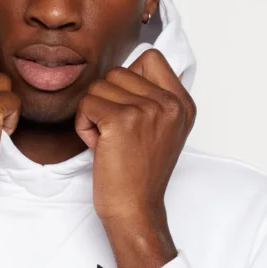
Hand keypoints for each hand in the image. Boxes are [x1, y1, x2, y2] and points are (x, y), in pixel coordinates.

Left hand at [74, 48, 195, 226]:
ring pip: (100, 85)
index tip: (127, 108)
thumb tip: (132, 66)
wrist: (135, 210)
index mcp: (183, 104)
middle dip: (108, 99)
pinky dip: (83, 125)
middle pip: (119, 71)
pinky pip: (87, 103)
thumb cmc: (140, 175)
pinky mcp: (122, 120)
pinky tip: (98, 146)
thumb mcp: (163, 131)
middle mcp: (170, 104)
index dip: (129, 78)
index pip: (150, 57)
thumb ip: (155, 99)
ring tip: (108, 140)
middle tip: (116, 132)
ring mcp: (148, 110)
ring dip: (94, 112)